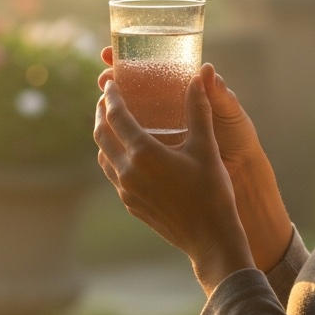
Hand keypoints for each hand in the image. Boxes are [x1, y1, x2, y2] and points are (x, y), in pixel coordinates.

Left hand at [100, 48, 291, 271]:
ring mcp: (126, 190)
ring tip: (112, 122)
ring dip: (104, 135)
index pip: (117, 116)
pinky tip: (124, 153)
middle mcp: (128, 171)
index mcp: (144, 153)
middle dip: (101, 113)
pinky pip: (112, 173)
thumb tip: (199, 76)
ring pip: (103, 155)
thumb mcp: (206, 147)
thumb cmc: (212, 191)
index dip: (111, 96)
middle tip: (106, 98)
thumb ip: (198, 110)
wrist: (210, 238)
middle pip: (102, 134)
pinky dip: (111, 156)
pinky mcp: (130, 203)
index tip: (109, 83)